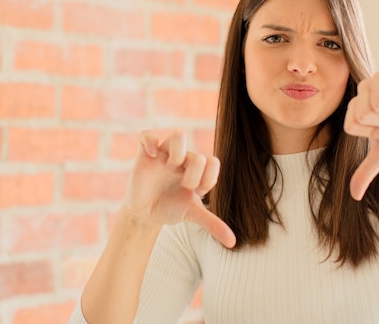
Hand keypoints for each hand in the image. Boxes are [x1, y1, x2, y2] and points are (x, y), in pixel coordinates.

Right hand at [123, 130, 235, 247]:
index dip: (209, 178)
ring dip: (178, 153)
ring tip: (170, 166)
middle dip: (193, 175)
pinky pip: (147, 135)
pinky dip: (150, 142)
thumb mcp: (192, 214)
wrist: (145, 214)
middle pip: (197, 155)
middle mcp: (183, 159)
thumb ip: (213, 223)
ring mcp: (164, 155)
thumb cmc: (171, 209)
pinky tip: (152, 156)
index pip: (213, 161)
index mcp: (197, 170)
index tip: (197, 192)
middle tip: (183, 186)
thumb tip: (233, 242)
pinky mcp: (145, 154)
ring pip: (178, 135)